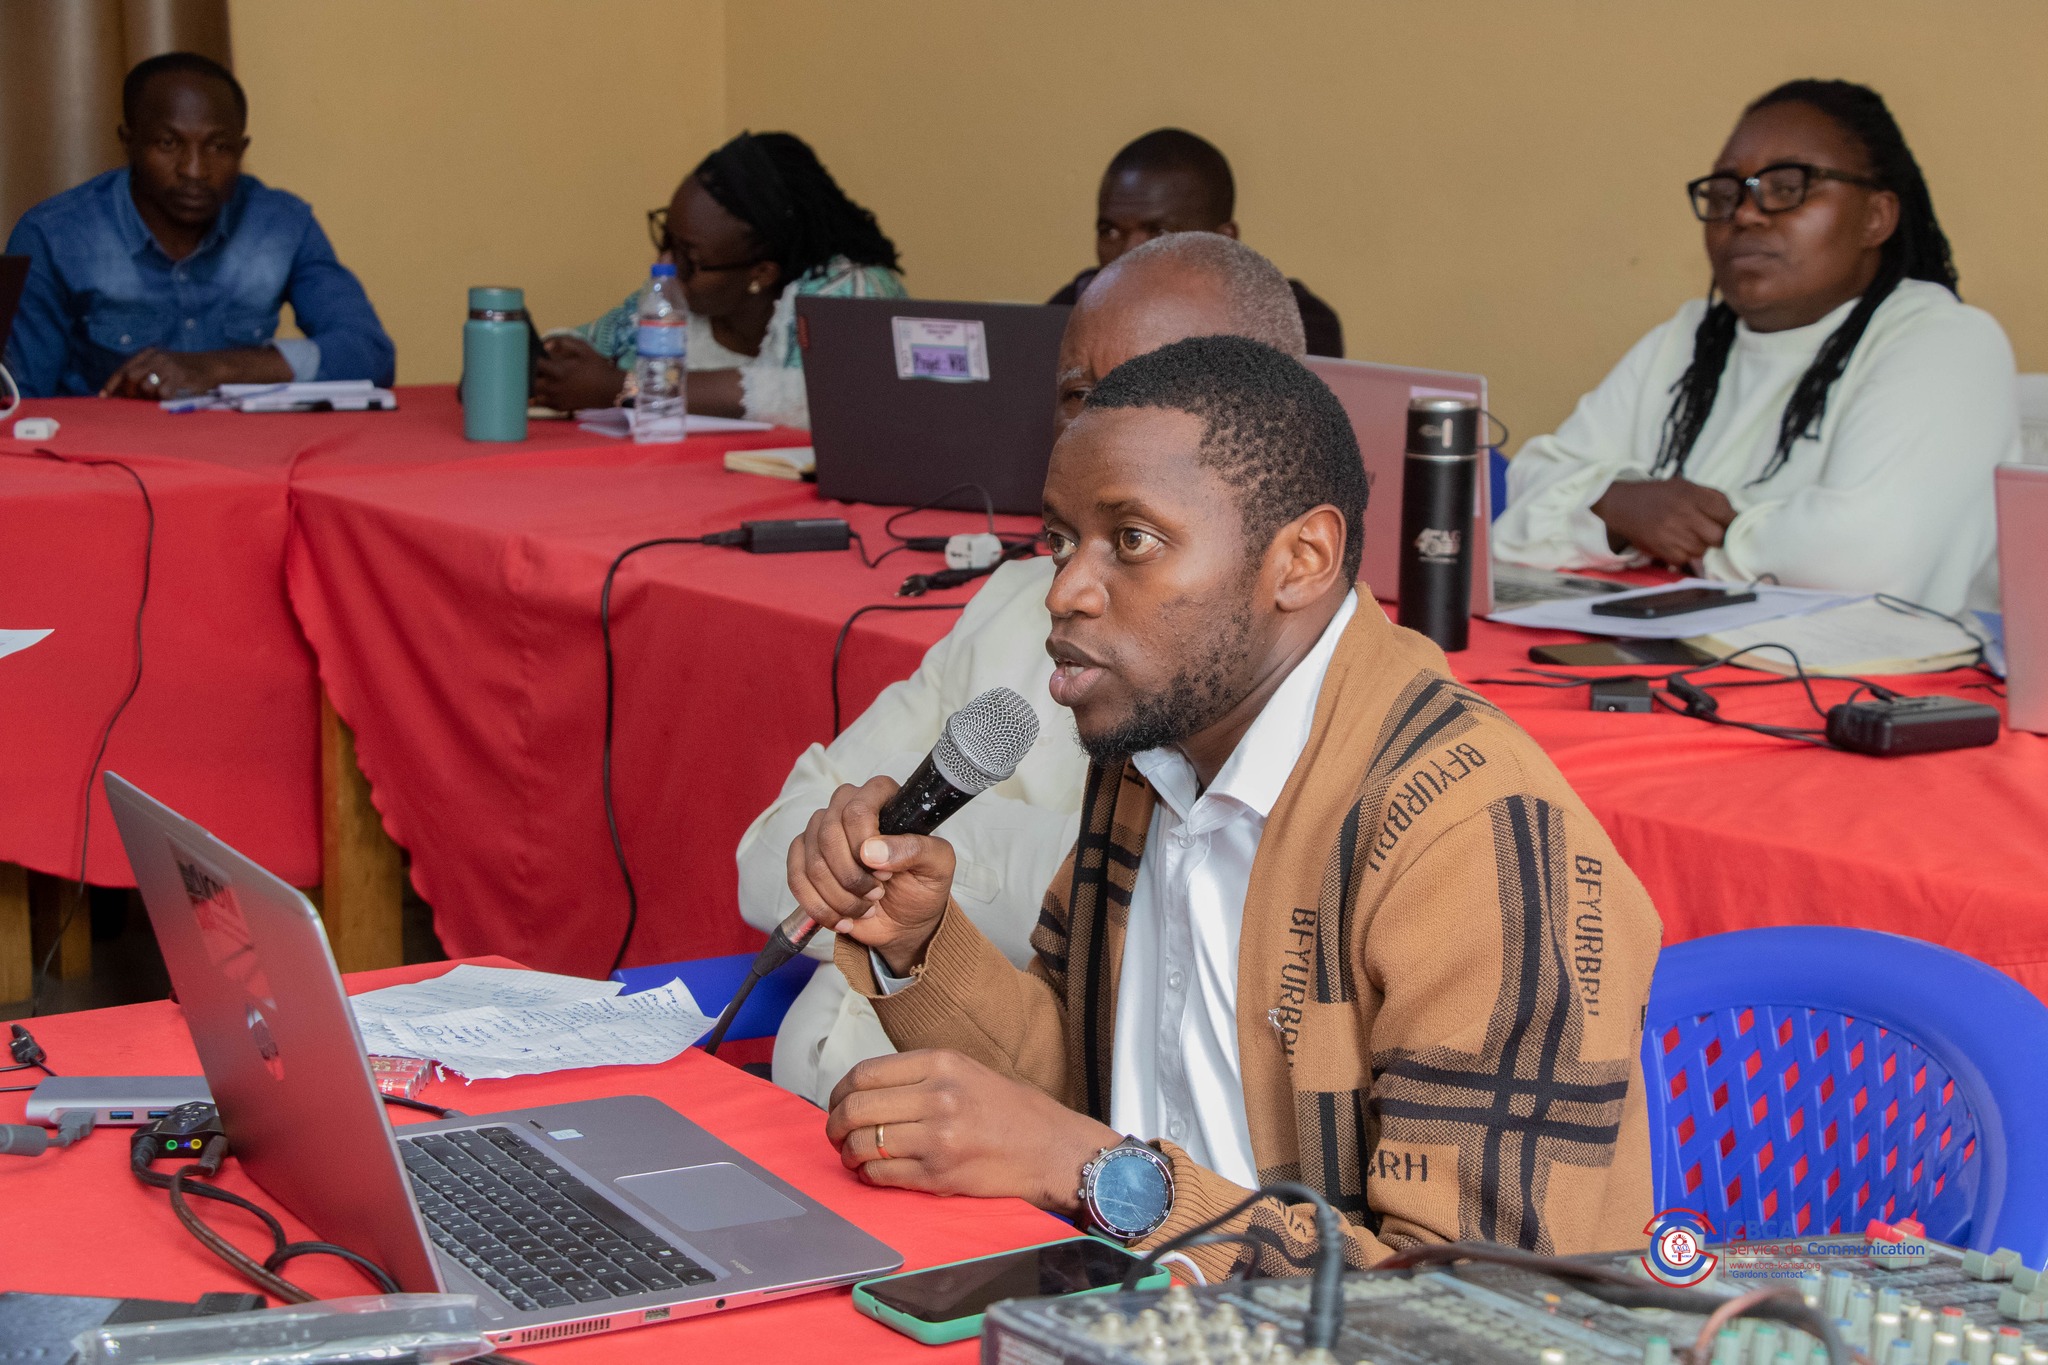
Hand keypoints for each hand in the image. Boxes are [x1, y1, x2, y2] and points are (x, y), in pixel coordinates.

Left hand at [100, 346, 289, 399]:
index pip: (123, 369)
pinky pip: (163, 392)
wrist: (214, 366)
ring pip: (146, 385)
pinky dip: (162, 399)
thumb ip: (144, 376)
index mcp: (149, 354)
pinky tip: (169, 399)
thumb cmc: (186, 372)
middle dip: (129, 392)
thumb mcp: (162, 368)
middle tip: (135, 401)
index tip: (103, 398)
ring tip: (155, 399)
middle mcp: (157, 357)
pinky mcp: (182, 376)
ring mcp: (170, 365)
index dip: (112, 384)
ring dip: (146, 397)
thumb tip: (120, 395)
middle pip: (131, 376)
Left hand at [532, 335, 626, 411]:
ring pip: (533, 395)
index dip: (529, 358)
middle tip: (522, 368)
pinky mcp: (561, 407)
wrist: (610, 390)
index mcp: (559, 371)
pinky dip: (537, 398)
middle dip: (525, 374)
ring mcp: (557, 399)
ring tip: (524, 381)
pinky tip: (535, 392)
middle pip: (529, 382)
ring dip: (528, 388)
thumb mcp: (584, 349)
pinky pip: (542, 404)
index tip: (526, 353)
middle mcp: (555, 387)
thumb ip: (563, 343)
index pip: (535, 364)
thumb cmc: (597, 367)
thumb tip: (545, 344)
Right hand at [787, 776, 954, 974]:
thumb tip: (872, 850)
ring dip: (840, 896)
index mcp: (882, 798)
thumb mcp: (937, 866)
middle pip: (829, 834)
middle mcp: (846, 808)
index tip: (885, 872)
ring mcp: (821, 832)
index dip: (865, 843)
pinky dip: (819, 906)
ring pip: (813, 861)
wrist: (904, 921)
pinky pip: (796, 878)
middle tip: (877, 893)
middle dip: (852, 876)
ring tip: (865, 907)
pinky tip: (842, 916)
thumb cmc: (922, 886)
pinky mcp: (804, 858)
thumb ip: (916, 849)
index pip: (857, 809)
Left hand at [826, 1049, 1118, 1212]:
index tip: (836, 1104)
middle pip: (855, 1108)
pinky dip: (868, 1176)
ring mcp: (938, 1137)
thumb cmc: (1014, 1112)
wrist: (1054, 1150)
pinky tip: (873, 1173)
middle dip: (834, 1125)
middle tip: (836, 1134)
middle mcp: (938, 1096)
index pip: (864, 1073)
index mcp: (941, 1063)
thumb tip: (867, 1090)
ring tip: (853, 1157)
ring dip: (848, 1154)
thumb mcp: (968, 1071)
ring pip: (863, 1143)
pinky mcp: (940, 1175)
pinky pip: (882, 1175)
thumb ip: (920, 1076)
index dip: (838, 1092)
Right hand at [1591, 477, 1736, 566]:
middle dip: (1717, 538)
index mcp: (1692, 494)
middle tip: (1709, 533)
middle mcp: (1683, 513)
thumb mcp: (1686, 486)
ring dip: (1700, 547)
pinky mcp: (1662, 549)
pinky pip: (1684, 559)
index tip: (1730, 525)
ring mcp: (1672, 533)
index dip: (1732, 522)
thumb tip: (1735, 517)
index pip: (1727, 513)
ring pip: (1702, 551)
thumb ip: (1711, 498)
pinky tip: (1675, 543)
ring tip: (1688, 536)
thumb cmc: (1659, 495)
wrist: (1623, 504)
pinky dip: (1683, 554)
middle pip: (1718, 537)